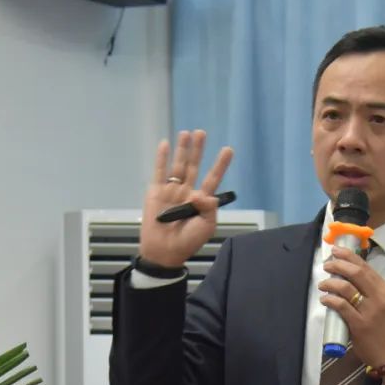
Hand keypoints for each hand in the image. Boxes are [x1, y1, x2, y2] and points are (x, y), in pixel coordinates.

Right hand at [139, 129, 233, 267]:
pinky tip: (165, 144)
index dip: (220, 164)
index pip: (213, 178)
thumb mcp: (206, 226)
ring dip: (182, 149)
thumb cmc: (188, 241)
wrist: (164, 251)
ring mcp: (171, 190)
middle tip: (202, 133)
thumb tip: (200, 193)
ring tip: (187, 133)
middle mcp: (187, 191)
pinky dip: (161, 158)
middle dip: (198, 150)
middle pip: (194, 166)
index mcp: (202, 200)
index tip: (228, 149)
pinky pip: (159, 172)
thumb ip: (209, 208)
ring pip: (178, 165)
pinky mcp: (156, 192)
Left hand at [319, 246, 384, 380]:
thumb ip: (369, 290)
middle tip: (327, 265)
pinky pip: (341, 306)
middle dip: (338, 265)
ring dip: (330, 283)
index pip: (366, 267)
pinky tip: (324, 299)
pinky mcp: (359, 324)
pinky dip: (330, 299)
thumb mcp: (382, 304)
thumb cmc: (383, 327)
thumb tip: (346, 275)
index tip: (336, 251)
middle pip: (356, 273)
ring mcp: (370, 311)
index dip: (349, 256)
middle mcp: (379, 297)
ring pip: (346, 288)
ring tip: (322, 284)